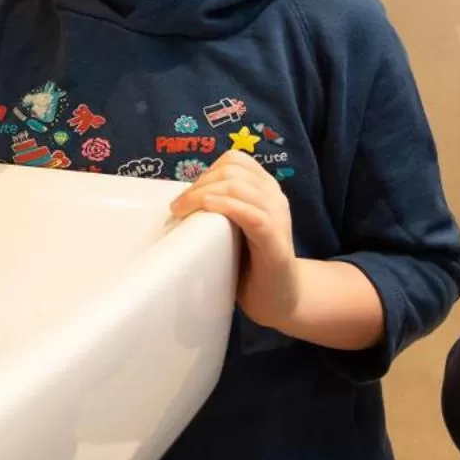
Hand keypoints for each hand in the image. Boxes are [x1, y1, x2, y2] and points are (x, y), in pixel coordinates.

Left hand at [171, 150, 300, 328]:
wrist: (281, 298)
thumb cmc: (253, 265)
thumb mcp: (236, 229)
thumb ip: (222, 210)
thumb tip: (182, 201)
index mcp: (266, 190)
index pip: (236, 160)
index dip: (207, 171)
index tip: (188, 194)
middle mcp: (274, 197)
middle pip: (233, 169)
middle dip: (199, 183)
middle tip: (178, 207)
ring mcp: (277, 216)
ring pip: (238, 186)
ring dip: (203, 194)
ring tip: (182, 211)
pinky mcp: (274, 240)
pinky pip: (251, 213)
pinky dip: (224, 206)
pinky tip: (206, 210)